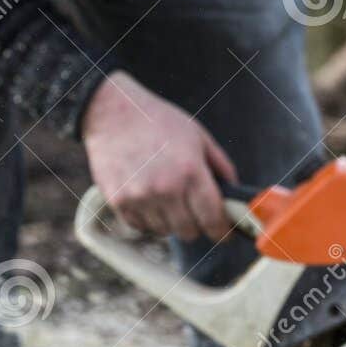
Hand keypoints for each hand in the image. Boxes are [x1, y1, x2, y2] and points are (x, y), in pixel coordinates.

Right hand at [82, 70, 237, 241]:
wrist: (111, 112)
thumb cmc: (158, 121)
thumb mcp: (198, 136)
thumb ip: (221, 166)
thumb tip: (234, 194)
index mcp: (191, 171)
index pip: (213, 218)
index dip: (222, 231)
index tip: (224, 234)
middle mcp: (166, 188)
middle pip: (189, 231)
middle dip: (196, 225)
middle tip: (193, 212)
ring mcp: (140, 197)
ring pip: (165, 231)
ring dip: (170, 222)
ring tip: (167, 199)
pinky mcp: (119, 201)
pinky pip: (141, 226)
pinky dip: (148, 219)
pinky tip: (148, 199)